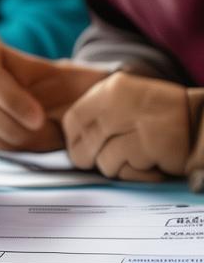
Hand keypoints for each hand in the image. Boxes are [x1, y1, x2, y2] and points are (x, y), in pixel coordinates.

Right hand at [0, 36, 106, 151]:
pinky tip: (33, 141)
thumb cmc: (53, 82)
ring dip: (19, 139)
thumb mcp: (65, 74)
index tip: (40, 117)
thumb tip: (112, 79)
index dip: (12, 99)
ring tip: (48, 138)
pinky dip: (11, 146)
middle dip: (18, 127)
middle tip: (51, 136)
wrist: (37, 95)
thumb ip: (84, 77)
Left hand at [63, 73, 191, 180]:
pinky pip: (125, 170)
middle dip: (90, 159)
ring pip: (102, 161)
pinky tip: (150, 165)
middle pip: (83, 143)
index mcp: (111, 88)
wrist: (203, 123)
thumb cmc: (161, 116)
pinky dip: (135, 173)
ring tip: (136, 158)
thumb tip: (71, 141)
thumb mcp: (125, 102)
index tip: (82, 148)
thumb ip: (97, 116)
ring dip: (117, 167)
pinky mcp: (149, 147)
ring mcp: (135, 124)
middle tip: (109, 159)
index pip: (73, 119)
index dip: (74, 140)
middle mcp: (119, 102)